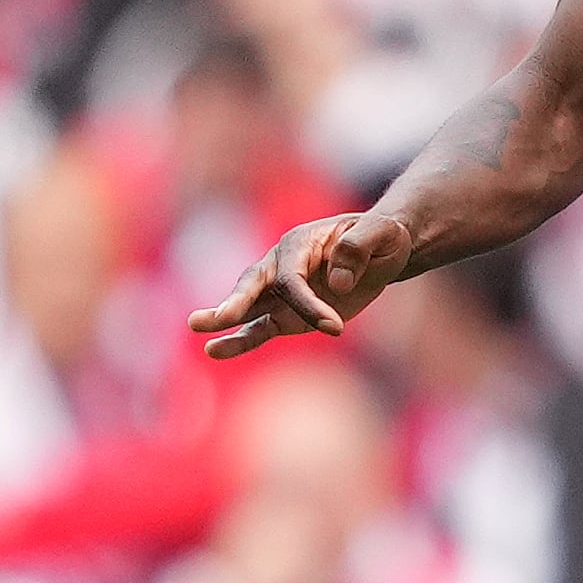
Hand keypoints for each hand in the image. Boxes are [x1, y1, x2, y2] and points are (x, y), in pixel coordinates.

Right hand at [189, 212, 412, 357]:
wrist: (383, 250)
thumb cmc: (382, 236)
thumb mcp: (382, 232)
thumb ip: (358, 247)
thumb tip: (336, 284)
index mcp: (300, 243)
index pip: (291, 278)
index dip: (308, 304)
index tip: (335, 327)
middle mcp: (281, 265)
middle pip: (253, 284)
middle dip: (234, 303)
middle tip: (211, 319)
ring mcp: (279, 293)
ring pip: (247, 308)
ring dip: (224, 321)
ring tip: (199, 332)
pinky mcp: (286, 316)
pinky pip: (259, 329)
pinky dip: (240, 341)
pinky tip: (215, 350)